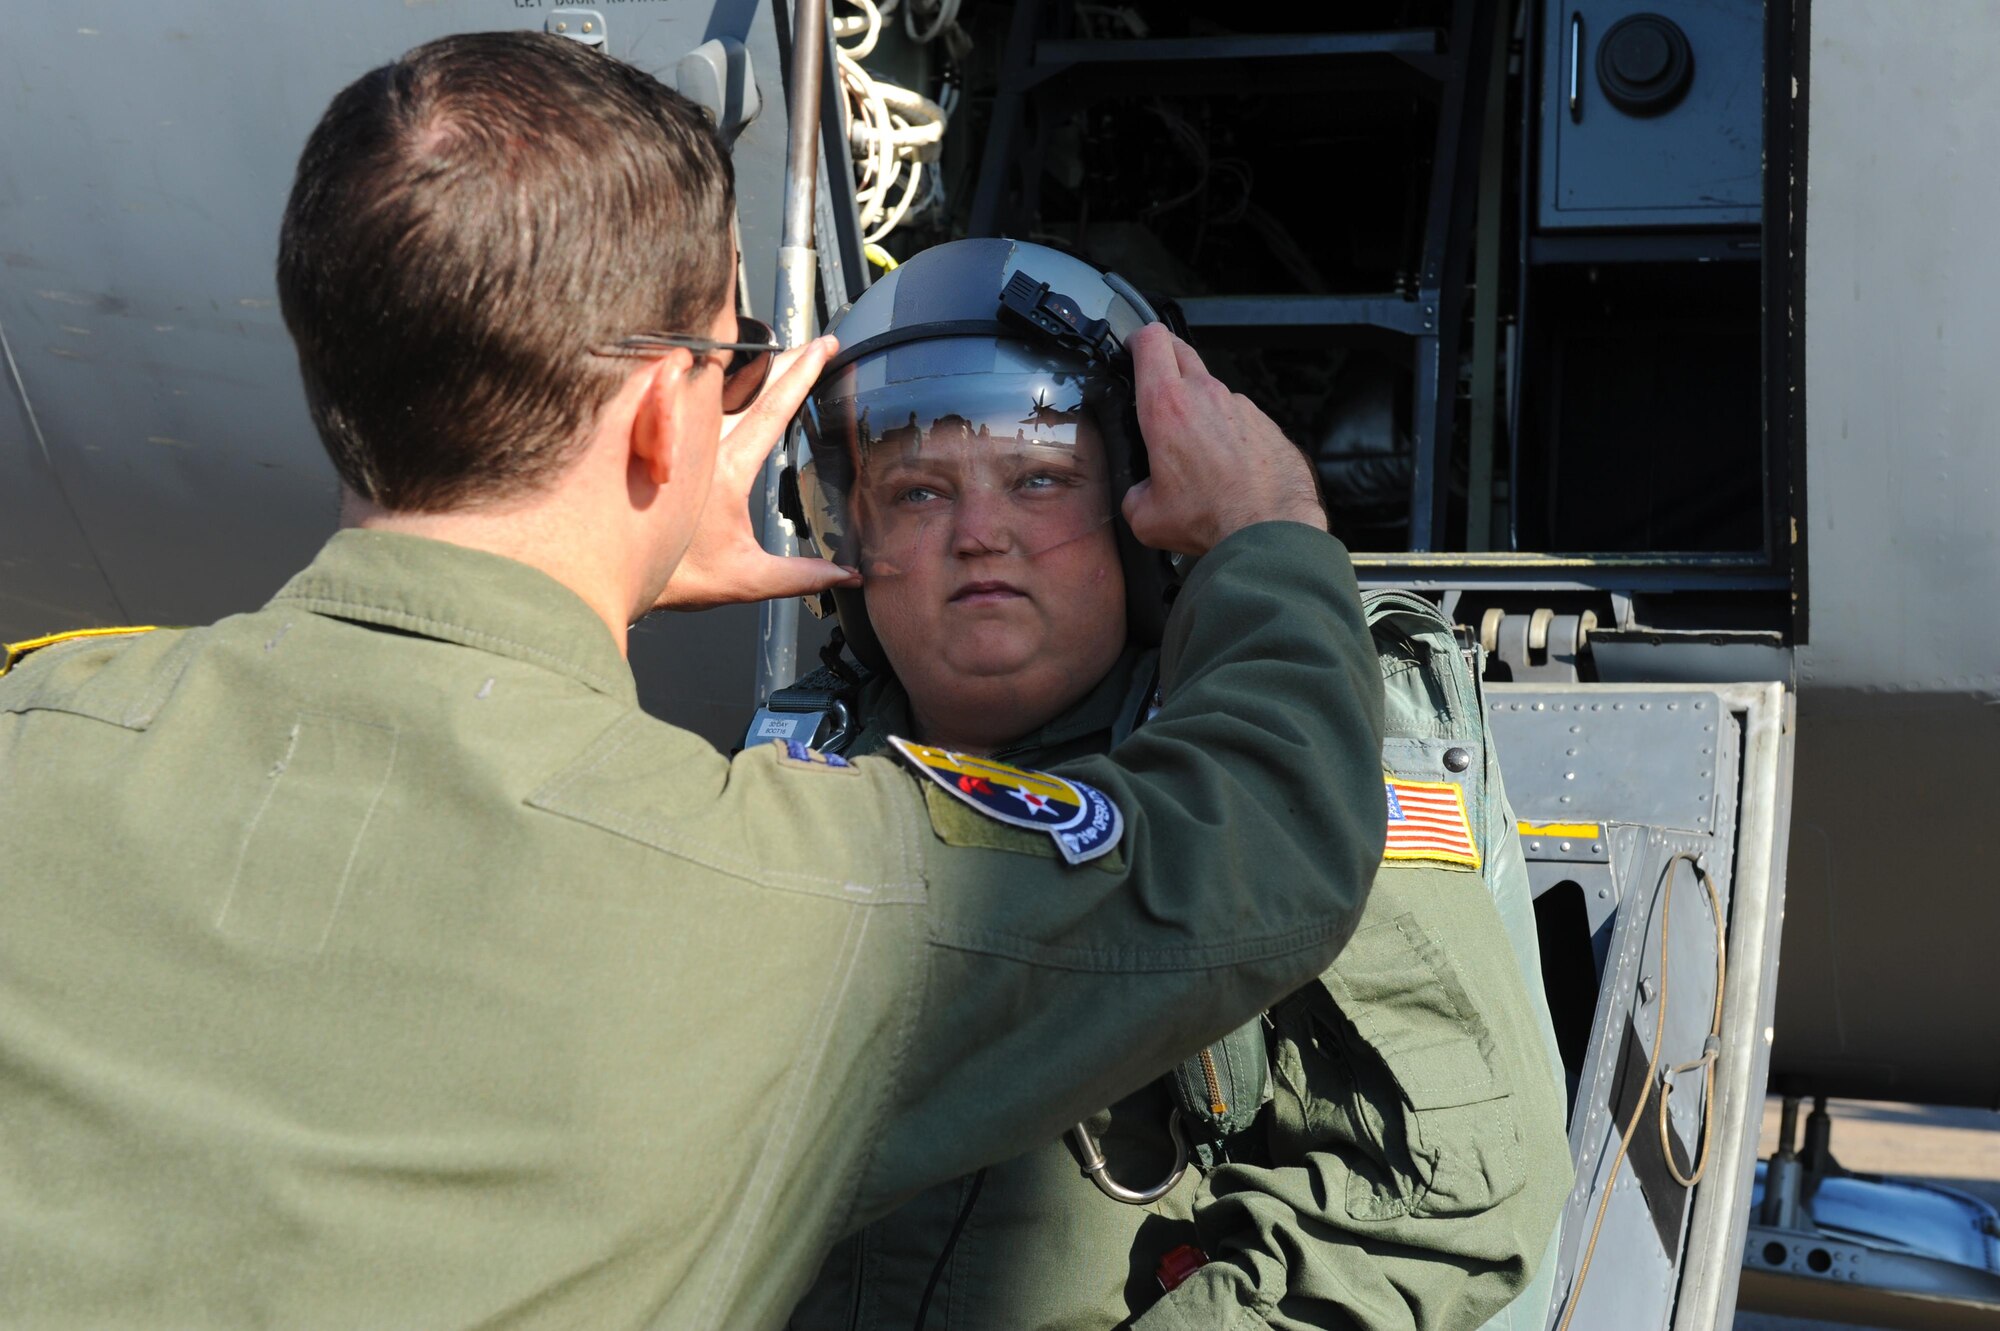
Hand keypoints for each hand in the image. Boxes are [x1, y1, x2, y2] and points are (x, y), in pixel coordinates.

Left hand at [653, 335, 862, 610]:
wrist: (608, 573)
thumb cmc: (674, 576)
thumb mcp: (744, 579)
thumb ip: (799, 575)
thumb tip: (847, 576)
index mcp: (728, 468)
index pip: (774, 409)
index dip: (803, 374)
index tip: (824, 347)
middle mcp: (699, 443)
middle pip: (749, 385)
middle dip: (783, 360)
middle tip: (812, 343)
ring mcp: (674, 437)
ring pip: (713, 386)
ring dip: (743, 368)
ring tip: (774, 354)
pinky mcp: (653, 439)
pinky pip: (681, 395)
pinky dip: (704, 381)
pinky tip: (714, 373)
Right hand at [1120, 324, 1325, 555]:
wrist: (1270, 530)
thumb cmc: (1211, 518)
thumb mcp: (1146, 517)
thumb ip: (1135, 495)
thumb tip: (1140, 493)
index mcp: (1167, 408)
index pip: (1151, 341)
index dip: (1138, 339)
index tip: (1133, 350)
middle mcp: (1205, 395)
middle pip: (1180, 350)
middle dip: (1165, 357)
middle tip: (1157, 383)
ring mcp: (1241, 406)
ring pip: (1212, 390)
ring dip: (1201, 407)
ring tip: (1198, 450)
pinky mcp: (1266, 423)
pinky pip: (1240, 417)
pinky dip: (1230, 433)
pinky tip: (1230, 466)